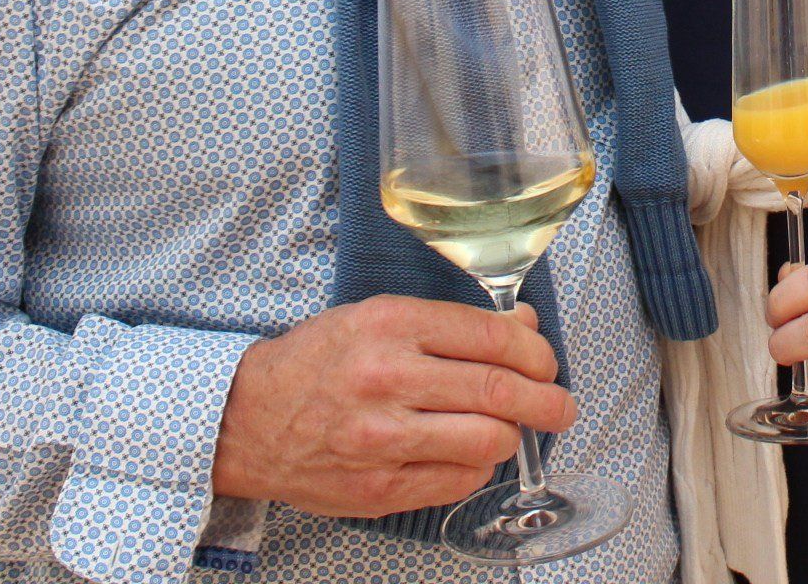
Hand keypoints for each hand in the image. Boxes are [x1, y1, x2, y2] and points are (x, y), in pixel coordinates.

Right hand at [211, 295, 571, 516]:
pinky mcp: (380, 488)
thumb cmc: (315, 363)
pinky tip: (469, 454)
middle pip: (498, 390)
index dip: (534, 351)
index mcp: (390, 326)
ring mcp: (384, 439)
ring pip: (487, 439)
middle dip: (547, 399)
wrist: (246, 421)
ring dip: (512, 434)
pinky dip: (477, 468)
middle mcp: (389, 379)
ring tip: (509, 428)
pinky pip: (458, 481)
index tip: (545, 361)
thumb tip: (522, 331)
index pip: (489, 336)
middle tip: (561, 405)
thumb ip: (450, 325)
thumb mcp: (377, 319)